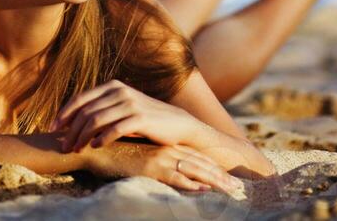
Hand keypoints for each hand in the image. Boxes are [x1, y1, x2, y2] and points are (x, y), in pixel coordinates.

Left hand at [48, 78, 199, 151]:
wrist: (177, 123)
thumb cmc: (144, 119)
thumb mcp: (121, 108)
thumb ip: (102, 109)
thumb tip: (72, 122)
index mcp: (113, 86)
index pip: (81, 98)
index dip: (64, 113)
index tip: (53, 129)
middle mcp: (120, 91)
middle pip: (86, 111)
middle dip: (71, 130)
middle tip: (64, 146)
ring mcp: (130, 103)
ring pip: (97, 120)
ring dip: (83, 136)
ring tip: (76, 149)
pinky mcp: (141, 118)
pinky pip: (116, 128)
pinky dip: (103, 138)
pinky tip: (96, 146)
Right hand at [84, 139, 245, 194]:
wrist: (96, 146)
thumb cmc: (116, 152)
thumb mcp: (141, 155)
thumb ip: (155, 159)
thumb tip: (168, 169)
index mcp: (167, 146)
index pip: (197, 158)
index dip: (215, 168)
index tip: (231, 179)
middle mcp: (168, 149)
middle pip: (202, 164)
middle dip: (222, 177)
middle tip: (240, 188)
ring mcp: (161, 157)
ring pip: (195, 171)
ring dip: (215, 182)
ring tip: (232, 191)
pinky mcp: (151, 167)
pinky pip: (176, 178)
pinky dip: (192, 185)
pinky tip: (205, 191)